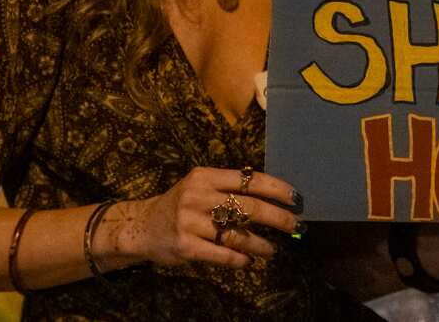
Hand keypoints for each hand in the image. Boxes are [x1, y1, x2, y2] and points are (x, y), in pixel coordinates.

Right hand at [122, 167, 302, 268]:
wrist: (142, 226)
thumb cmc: (181, 205)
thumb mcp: (199, 186)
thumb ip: (228, 188)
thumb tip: (272, 195)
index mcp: (205, 177)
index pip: (249, 180)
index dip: (276, 188)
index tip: (295, 197)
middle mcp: (197, 196)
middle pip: (249, 207)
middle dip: (278, 217)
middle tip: (296, 225)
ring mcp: (190, 222)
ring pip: (237, 234)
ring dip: (261, 244)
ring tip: (274, 250)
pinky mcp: (186, 247)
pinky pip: (221, 254)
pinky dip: (240, 259)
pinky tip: (249, 261)